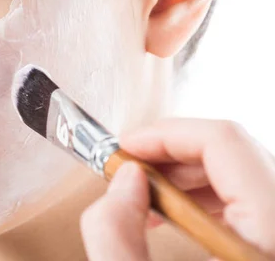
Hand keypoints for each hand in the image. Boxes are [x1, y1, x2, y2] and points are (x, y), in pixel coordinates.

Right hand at [81, 119, 274, 259]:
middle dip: (169, 153)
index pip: (224, 142)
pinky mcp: (268, 241)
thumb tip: (124, 180)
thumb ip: (117, 238)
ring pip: (237, 171)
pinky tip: (169, 212)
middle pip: (233, 151)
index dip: (164, 135)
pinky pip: (243, 196)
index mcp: (270, 234)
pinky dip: (200, 194)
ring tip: (142, 193)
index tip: (124, 147)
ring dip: (182, 173)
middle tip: (126, 168)